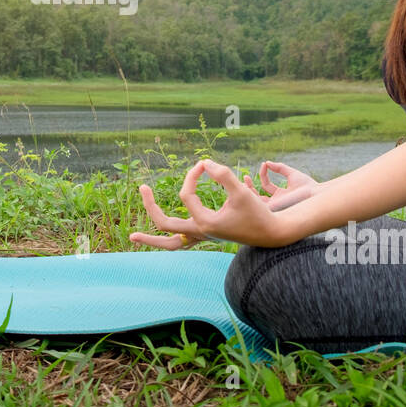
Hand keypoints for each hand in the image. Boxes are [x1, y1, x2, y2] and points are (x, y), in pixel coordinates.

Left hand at [129, 159, 286, 249]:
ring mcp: (203, 237)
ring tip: (132, 237)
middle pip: (165, 225)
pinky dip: (170, 239)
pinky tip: (161, 235)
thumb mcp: (241, 191)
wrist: (272, 234)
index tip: (203, 164)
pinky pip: (183, 242)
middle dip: (150, 206)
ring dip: (152, 239)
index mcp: (205, 223)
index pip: (187, 194)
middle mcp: (200, 232)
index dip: (192, 176)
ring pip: (171, 244)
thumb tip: (203, 162)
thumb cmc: (258, 213)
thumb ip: (223, 175)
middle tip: (141, 188)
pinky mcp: (208, 235)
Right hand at [248, 160, 318, 211]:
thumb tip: (267, 162)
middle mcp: (277, 201)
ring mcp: (275, 206)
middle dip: (250, 187)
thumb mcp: (291, 174)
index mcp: (281, 194)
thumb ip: (279, 168)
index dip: (264, 174)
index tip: (264, 164)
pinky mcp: (273, 209)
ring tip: (245, 179)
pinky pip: (259, 204)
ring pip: (256, 201)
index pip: (266, 185)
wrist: (314, 194)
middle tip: (245, 177)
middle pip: (258, 196)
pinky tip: (251, 187)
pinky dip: (253, 196)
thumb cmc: (307, 185)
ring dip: (249, 191)